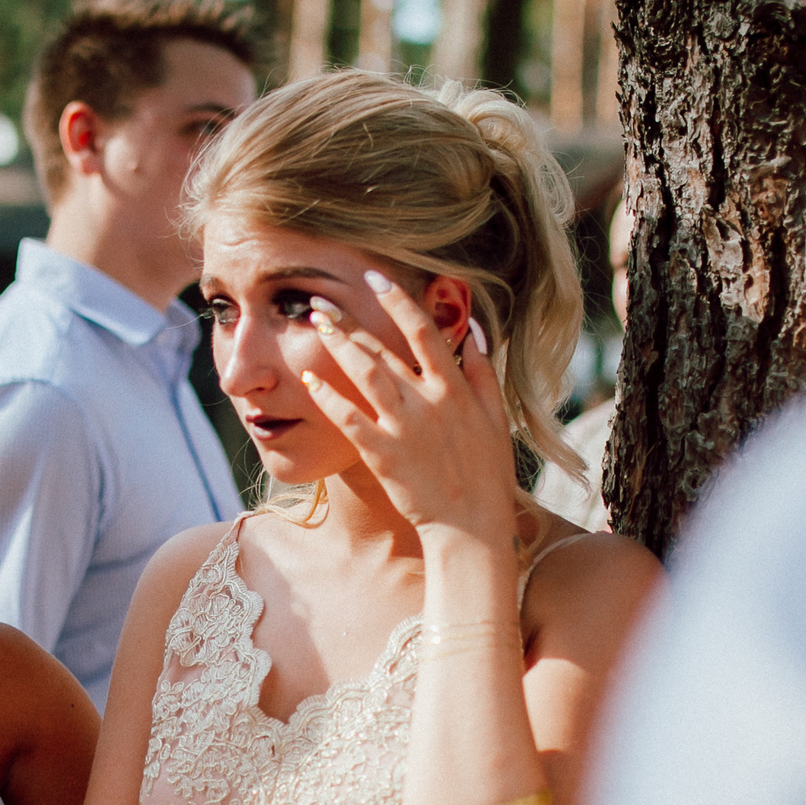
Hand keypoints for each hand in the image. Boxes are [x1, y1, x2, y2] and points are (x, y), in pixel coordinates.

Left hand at [298, 272, 520, 545]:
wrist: (472, 527)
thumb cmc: (487, 475)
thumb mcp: (496, 418)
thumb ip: (483, 373)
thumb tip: (472, 332)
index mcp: (455, 389)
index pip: (423, 330)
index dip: (397, 299)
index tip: (373, 277)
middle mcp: (428, 401)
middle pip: (383, 348)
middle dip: (349, 320)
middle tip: (319, 300)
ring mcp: (404, 428)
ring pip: (365, 375)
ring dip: (338, 345)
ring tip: (314, 324)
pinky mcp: (383, 455)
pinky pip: (350, 420)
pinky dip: (329, 398)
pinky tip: (309, 379)